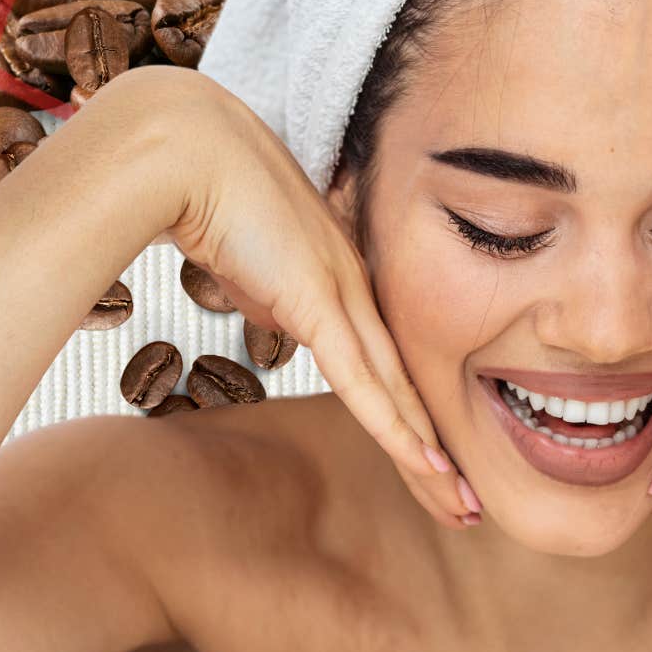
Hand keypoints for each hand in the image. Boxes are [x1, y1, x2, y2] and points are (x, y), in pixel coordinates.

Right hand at [101, 66, 481, 529]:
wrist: (184, 146)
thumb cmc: (209, 193)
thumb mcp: (252, 263)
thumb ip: (277, 294)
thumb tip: (282, 319)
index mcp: (344, 279)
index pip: (387, 365)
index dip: (412, 418)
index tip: (433, 464)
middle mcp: (357, 287)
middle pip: (406, 387)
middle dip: (436, 453)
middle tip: (467, 504)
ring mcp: (344, 293)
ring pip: (397, 393)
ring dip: (428, 456)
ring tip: (463, 506)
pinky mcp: (318, 300)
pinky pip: (363, 381)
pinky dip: (396, 427)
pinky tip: (426, 464)